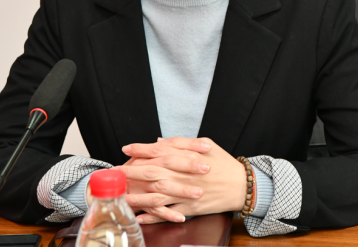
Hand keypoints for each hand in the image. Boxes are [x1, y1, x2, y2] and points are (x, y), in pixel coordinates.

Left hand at [117, 137, 246, 223]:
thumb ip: (182, 142)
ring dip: (137, 196)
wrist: (242, 185)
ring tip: (121, 196)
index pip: (159, 151)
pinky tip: (140, 216)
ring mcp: (186, 193)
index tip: (126, 148)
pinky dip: (153, 215)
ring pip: (157, 195)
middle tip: (115, 171)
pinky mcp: (190, 209)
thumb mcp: (206, 145)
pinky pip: (168, 213)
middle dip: (131, 172)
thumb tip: (161, 142)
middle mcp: (184, 174)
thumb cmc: (224, 163)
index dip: (141, 149)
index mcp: (187, 157)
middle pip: (153, 172)